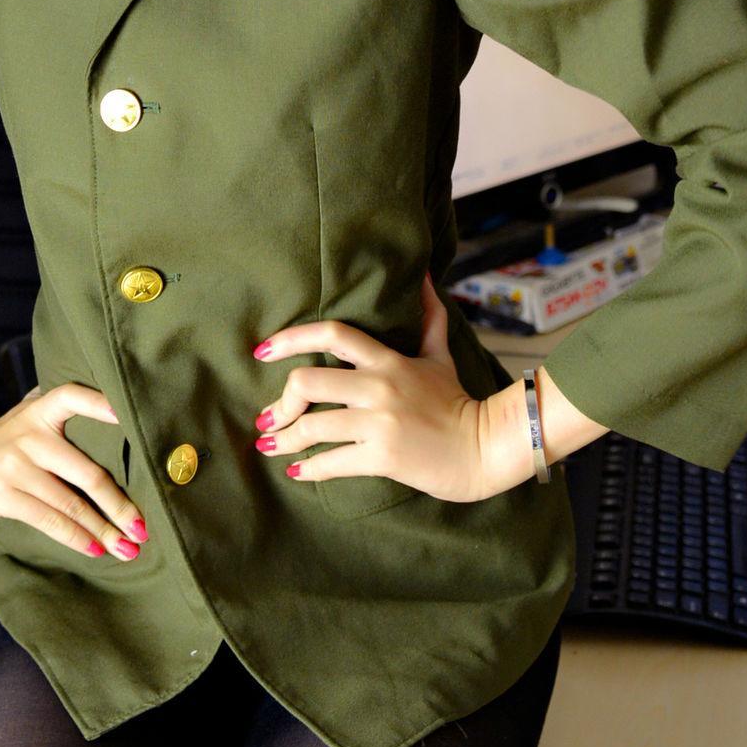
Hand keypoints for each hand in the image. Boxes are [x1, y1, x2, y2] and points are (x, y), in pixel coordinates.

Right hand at [0, 384, 147, 563]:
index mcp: (42, 411)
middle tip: (144, 528)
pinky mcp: (3, 495)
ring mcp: (15, 467)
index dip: (101, 404)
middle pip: (87, 473)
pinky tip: (95, 549)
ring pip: (70, 504)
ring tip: (127, 549)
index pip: (73, 396)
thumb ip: (67, 416)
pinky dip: (75, 537)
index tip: (129, 416)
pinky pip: (48, 520)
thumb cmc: (11, 441)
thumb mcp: (33, 417)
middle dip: (120, 506)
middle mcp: (30, 437)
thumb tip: (125, 427)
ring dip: (103, 530)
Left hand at [250, 270, 528, 502]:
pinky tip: (298, 471)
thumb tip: (424, 275)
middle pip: (307, 383)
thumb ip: (429, 315)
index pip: (332, 334)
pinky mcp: (383, 457)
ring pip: (313, 427)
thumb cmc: (457, 401)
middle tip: (268, 418)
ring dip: (284, 440)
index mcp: (388, 360)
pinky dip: (309, 469)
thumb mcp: (440, 354)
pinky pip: (332, 462)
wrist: (484, 448)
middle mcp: (380, 387)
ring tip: (271, 446)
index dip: (290, 339)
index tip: (262, 351)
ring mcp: (380, 423)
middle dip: (280, 403)